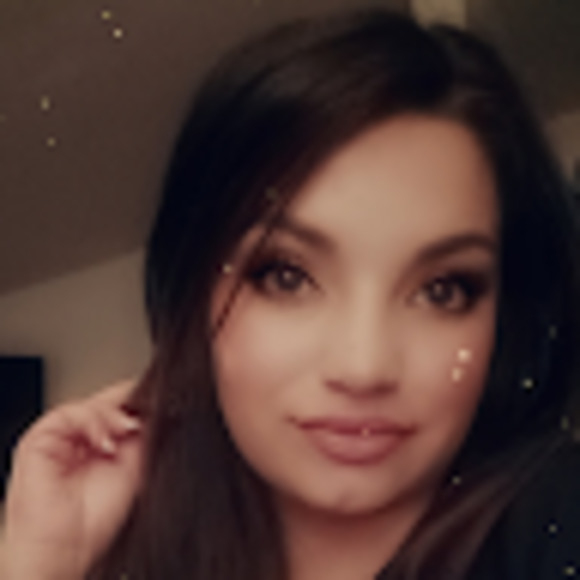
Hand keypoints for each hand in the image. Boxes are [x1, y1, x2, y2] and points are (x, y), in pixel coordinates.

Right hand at [2, 380, 145, 578]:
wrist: (64, 548)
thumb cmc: (92, 522)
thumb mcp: (133, 470)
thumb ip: (141, 438)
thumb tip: (155, 413)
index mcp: (100, 447)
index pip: (118, 413)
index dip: (136, 407)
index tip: (156, 407)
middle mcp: (79, 441)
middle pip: (106, 405)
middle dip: (126, 410)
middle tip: (139, 422)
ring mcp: (59, 438)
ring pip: (89, 405)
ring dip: (111, 415)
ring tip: (125, 431)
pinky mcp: (39, 439)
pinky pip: (67, 413)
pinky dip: (91, 420)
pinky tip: (104, 441)